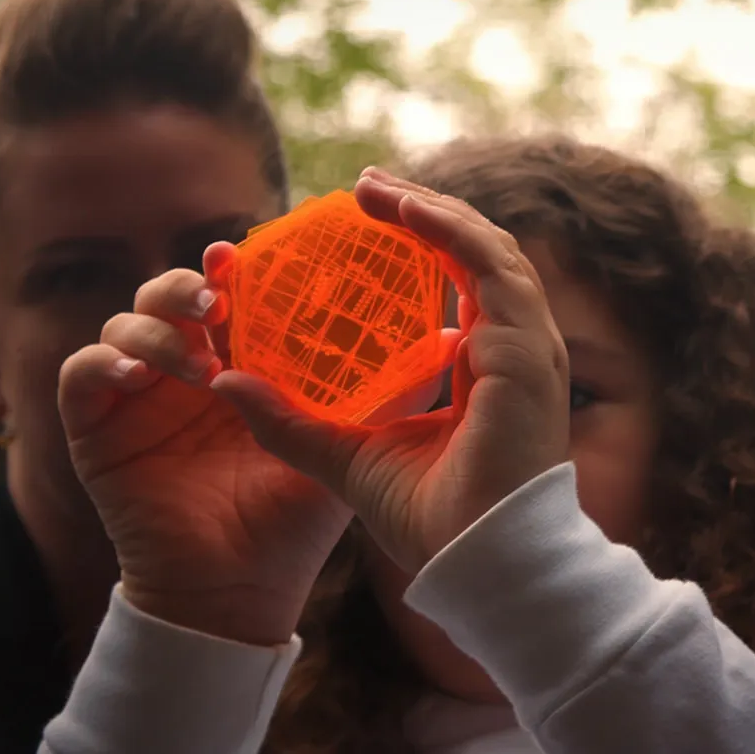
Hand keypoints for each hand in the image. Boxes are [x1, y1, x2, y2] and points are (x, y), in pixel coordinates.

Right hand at [57, 247, 353, 645]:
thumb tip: (450, 338)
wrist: (239, 591)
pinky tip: (137, 375)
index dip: (232, 268)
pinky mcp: (93, 425)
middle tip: (221, 300)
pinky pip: (80, 372)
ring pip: (125, 320)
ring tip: (198, 363)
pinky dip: (104, 360)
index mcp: (233, 360)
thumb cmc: (292, 518)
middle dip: (190, 285)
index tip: (248, 257)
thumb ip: (384, 392)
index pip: (226, 293)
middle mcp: (181, 367)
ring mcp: (135, 394)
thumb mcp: (343, 444)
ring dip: (158, 328)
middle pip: (170, 293)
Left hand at [212, 168, 570, 574]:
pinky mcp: (523, 350)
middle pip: (474, 251)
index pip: (462, 280)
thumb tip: (228, 382)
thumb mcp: (348, 454)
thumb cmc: (431, 519)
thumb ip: (294, 419)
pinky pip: (488, 267)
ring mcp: (526, 344)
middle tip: (365, 186)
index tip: (368, 217)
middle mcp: (514, 346)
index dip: (421, 241)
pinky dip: (447, 230)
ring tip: (374, 186)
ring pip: (485, 247)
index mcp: (487, 363)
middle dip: (422, 210)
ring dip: (430, 208)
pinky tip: (404, 207)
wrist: (479, 567)